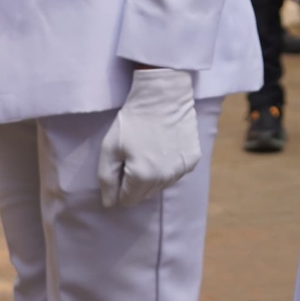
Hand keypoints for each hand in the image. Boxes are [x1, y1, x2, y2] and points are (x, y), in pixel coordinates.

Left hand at [98, 67, 200, 207]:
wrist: (163, 96)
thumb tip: (109, 204)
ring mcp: (182, 170)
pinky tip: (164, 147)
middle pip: (144, 195)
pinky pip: (175, 174)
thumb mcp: (109, 147)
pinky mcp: (193, 160)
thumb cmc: (132, 121)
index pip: (127, 200)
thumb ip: (106, 179)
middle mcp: (165, 179)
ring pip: (161, 186)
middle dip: (136, 182)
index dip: (120, 185)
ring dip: (153, 175)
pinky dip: (168, 166)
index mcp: (142, 177)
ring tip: (149, 150)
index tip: (121, 164)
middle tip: (134, 155)